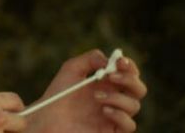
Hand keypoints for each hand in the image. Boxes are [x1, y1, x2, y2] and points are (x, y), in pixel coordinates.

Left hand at [26, 49, 147, 132]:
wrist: (46, 118)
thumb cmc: (58, 95)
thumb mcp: (71, 70)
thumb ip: (89, 59)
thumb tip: (108, 60)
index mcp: (107, 83)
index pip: (129, 73)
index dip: (129, 66)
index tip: (119, 61)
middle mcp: (114, 99)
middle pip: (138, 89)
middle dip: (129, 80)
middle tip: (111, 76)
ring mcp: (114, 116)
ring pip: (134, 106)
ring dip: (118, 98)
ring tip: (96, 96)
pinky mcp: (112, 131)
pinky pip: (129, 125)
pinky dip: (120, 115)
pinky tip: (104, 110)